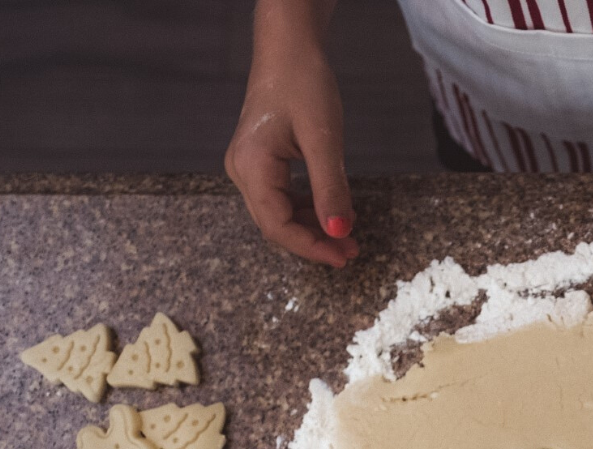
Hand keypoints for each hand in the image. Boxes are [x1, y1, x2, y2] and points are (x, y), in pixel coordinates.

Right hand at [225, 4, 357, 266]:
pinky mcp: (261, 164)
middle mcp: (242, 172)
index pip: (278, 225)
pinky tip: (331, 214)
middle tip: (351, 252)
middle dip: (314, 242)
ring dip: (312, 230)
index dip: (311, 247)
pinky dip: (307, 212)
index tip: (343, 256)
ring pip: (279, 215)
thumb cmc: (303, 83)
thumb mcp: (323, 139)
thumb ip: (330, 189)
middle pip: (276, 226)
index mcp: (251, 167)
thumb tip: (339, 232)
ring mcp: (248, 169)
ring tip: (346, 237)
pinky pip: (281, 200)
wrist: (289, 48)